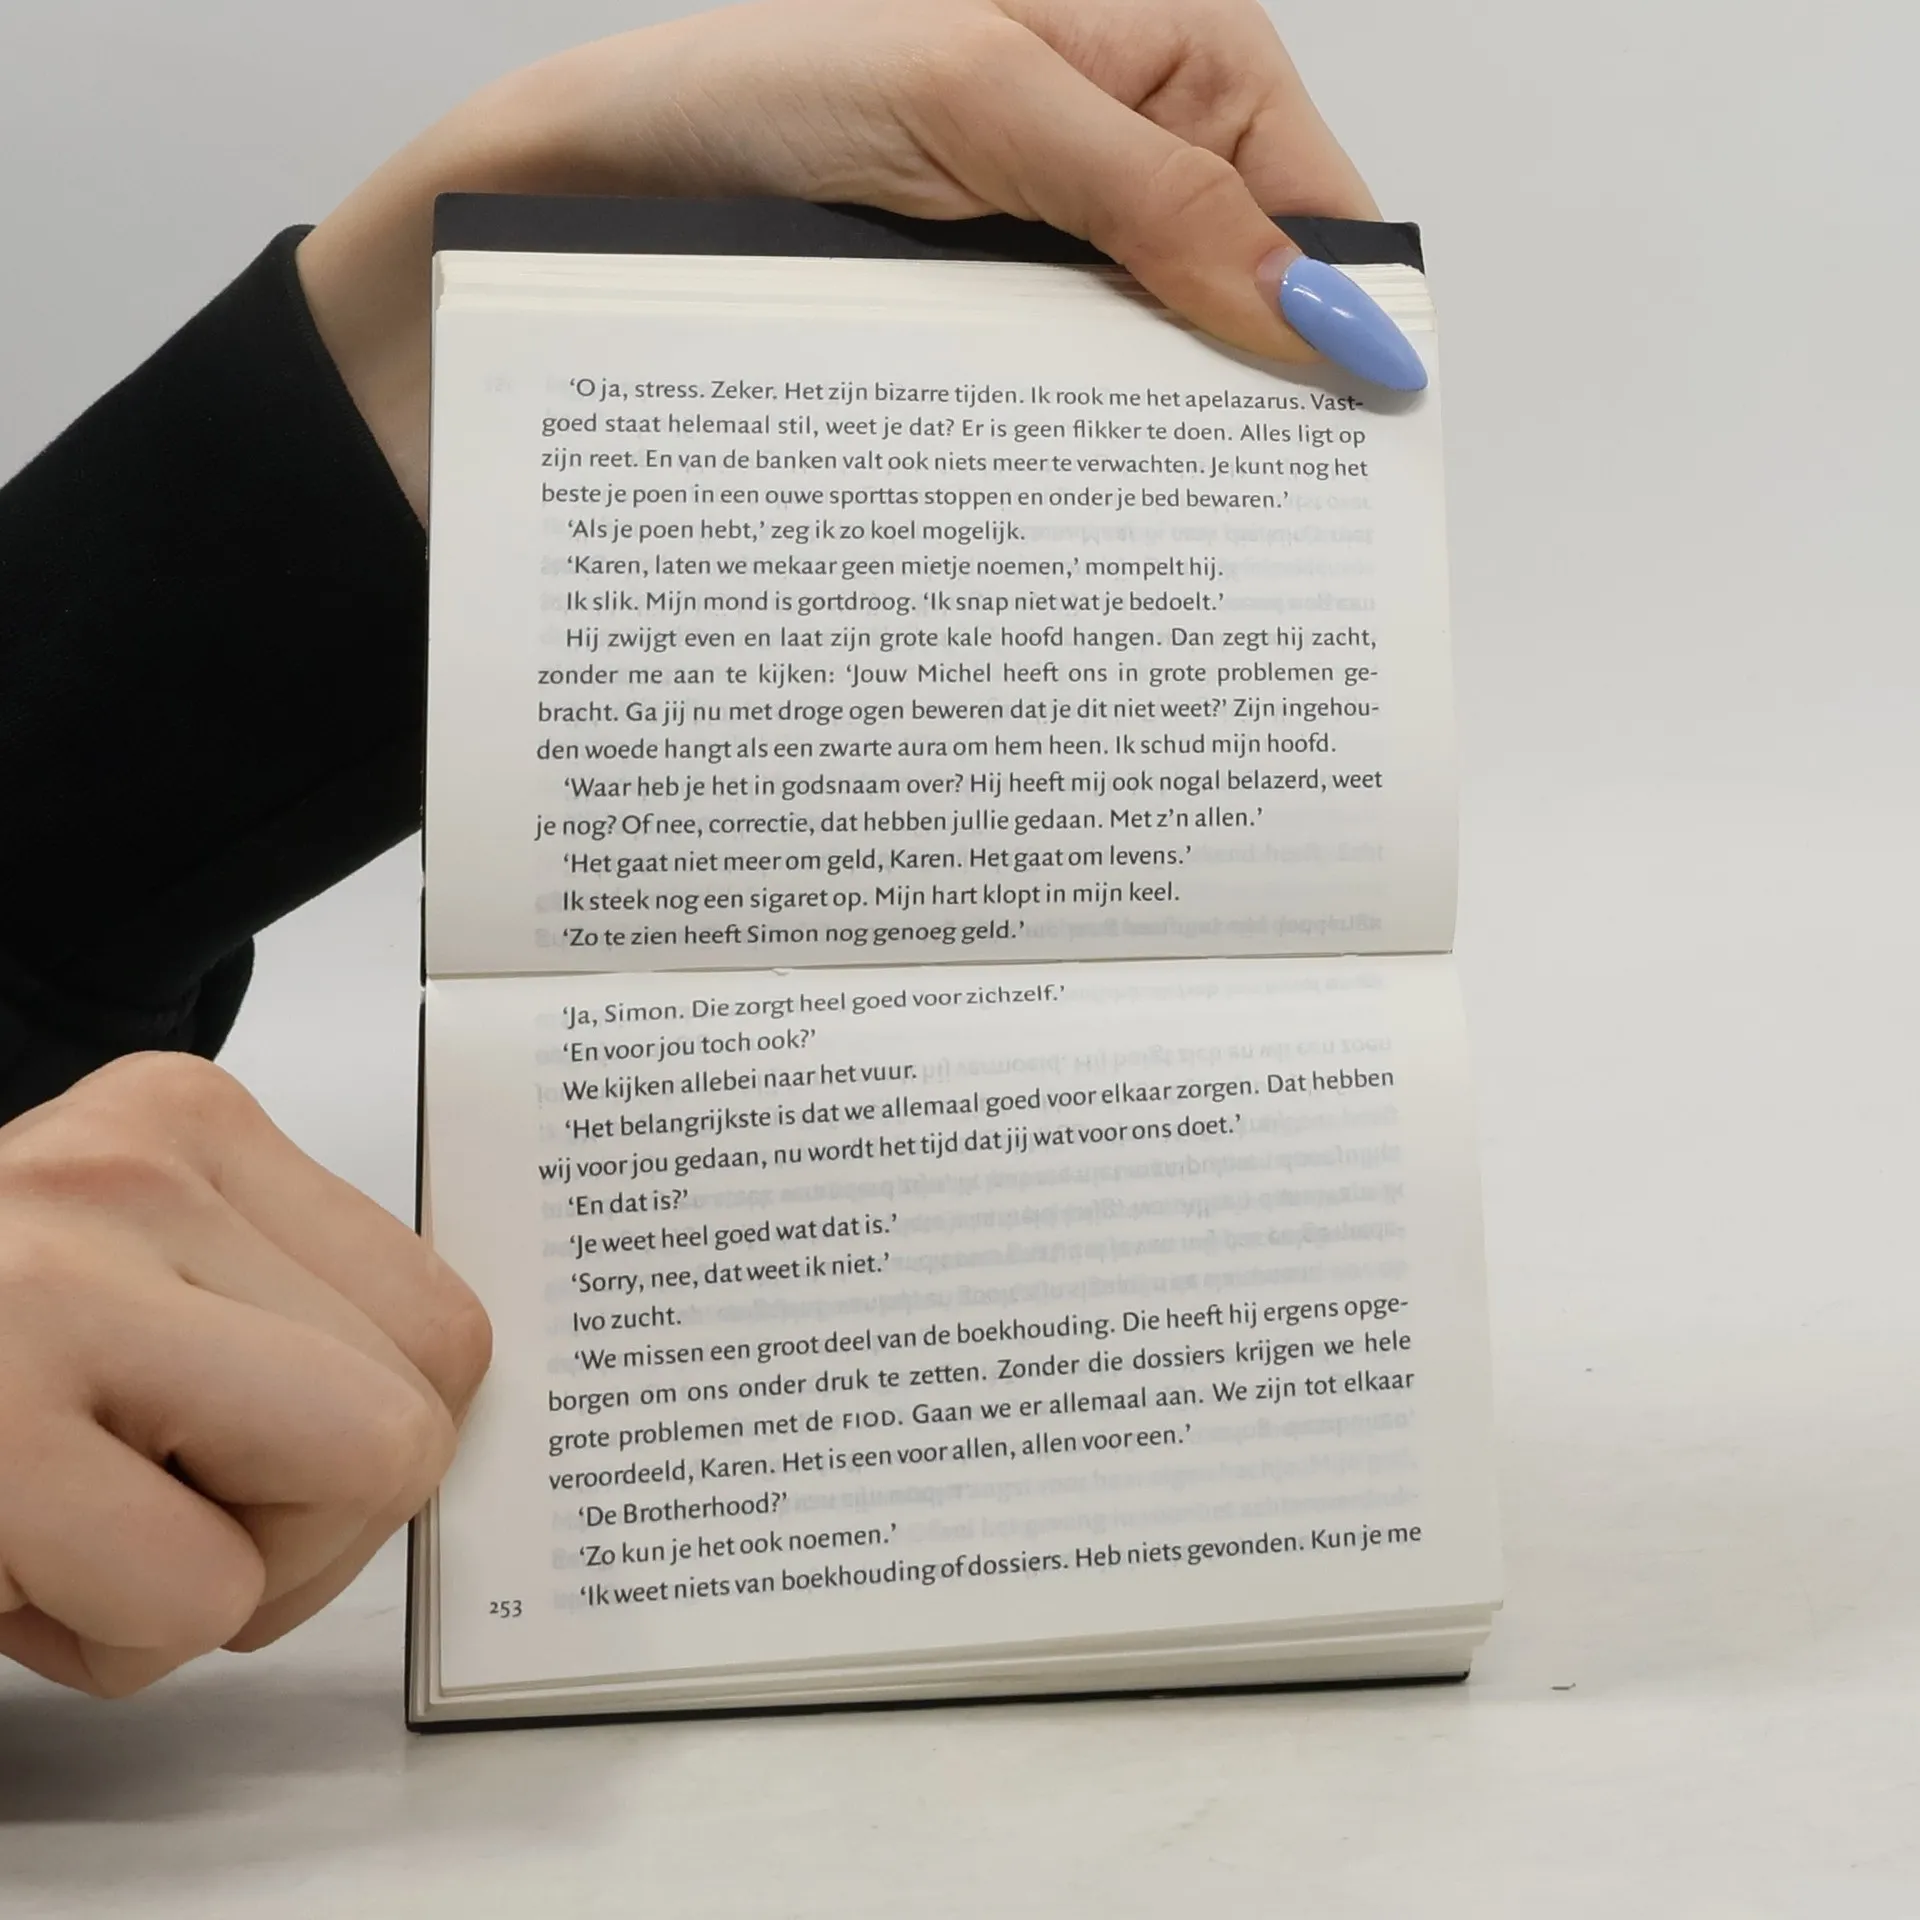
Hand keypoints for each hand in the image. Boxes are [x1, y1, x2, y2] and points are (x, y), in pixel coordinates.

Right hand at [0, 1054, 489, 1696]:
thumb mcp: (126, 1278)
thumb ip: (272, 1318)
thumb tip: (426, 1428)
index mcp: (188, 1125)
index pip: (441, 1324)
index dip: (375, 1446)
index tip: (261, 1471)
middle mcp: (137, 1171)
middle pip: (415, 1414)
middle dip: (310, 1532)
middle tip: (162, 1524)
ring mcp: (56, 1281)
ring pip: (348, 1488)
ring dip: (218, 1584)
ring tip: (73, 1533)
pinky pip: (193, 1593)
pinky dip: (116, 1638)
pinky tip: (9, 1566)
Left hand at [297, 0, 1386, 514]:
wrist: (570, 207)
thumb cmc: (747, 96)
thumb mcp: (980, 104)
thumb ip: (1162, 202)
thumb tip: (1327, 314)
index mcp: (1156, 50)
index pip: (1314, 200)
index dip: (1342, 318)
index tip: (1349, 442)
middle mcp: (1110, 156)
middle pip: (1243, 306)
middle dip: (1245, 411)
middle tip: (1242, 527)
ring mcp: (1040, 261)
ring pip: (1151, 379)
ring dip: (1145, 460)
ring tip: (1142, 548)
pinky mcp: (978, 342)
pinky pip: (1059, 417)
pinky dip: (1062, 478)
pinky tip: (1054, 528)